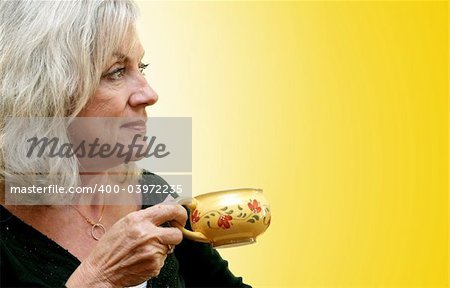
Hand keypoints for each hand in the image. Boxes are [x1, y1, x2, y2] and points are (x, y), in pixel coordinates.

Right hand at [66, 204, 186, 287]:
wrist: (101, 271)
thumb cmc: (110, 248)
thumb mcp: (124, 224)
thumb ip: (145, 218)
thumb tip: (165, 213)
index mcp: (138, 219)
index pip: (170, 210)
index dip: (180, 213)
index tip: (180, 217)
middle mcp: (147, 233)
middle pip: (177, 233)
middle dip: (175, 235)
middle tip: (169, 236)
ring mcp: (152, 250)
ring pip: (170, 248)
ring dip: (161, 249)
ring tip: (144, 251)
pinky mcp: (154, 265)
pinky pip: (163, 260)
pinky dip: (155, 260)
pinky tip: (141, 260)